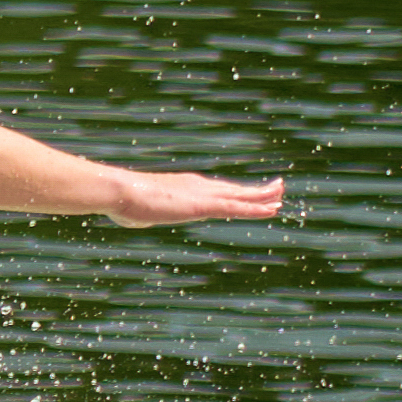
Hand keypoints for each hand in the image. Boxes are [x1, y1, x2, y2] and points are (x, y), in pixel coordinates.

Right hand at [109, 167, 288, 223]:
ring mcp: (203, 195)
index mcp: (184, 186)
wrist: (121, 191)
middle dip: (256, 190)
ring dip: (263, 197)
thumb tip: (135, 215)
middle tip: (276, 187)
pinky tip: (272, 209)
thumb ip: (143, 212)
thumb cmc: (121, 201)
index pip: (216, 190)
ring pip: (242, 196)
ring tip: (281, 195)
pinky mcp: (205, 205)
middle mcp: (199, 186)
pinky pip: (238, 208)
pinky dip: (256, 209)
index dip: (235, 191)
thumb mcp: (136, 210)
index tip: (247, 192)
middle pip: (234, 189)